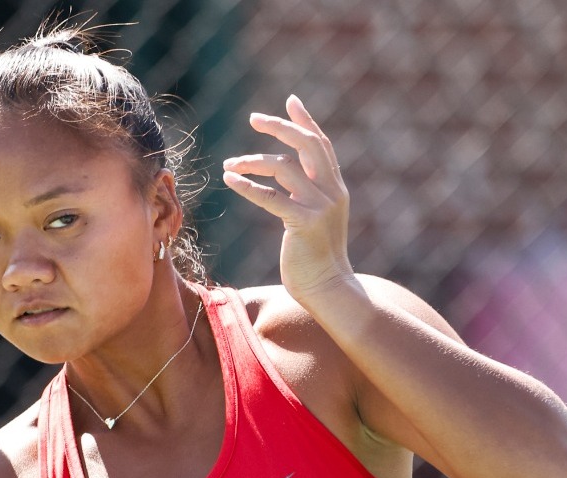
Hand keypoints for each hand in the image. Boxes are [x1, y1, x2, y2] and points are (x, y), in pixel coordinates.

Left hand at [223, 94, 357, 307]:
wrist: (329, 289)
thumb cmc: (316, 260)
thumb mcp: (317, 221)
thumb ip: (308, 197)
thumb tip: (288, 180)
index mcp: (335, 188)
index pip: (321, 145)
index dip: (306, 121)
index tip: (291, 100)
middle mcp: (331, 191)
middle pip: (307, 144)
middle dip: (280, 127)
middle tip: (254, 118)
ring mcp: (320, 206)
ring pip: (284, 167)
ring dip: (253, 162)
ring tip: (230, 165)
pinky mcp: (304, 222)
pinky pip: (271, 197)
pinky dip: (248, 187)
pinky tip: (230, 180)